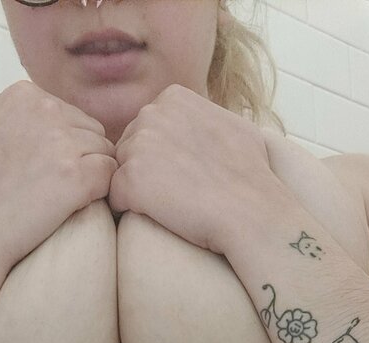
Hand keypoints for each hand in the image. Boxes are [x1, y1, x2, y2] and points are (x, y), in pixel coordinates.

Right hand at [0, 81, 116, 276]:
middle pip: (91, 131)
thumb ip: (12, 112)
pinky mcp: (77, 176)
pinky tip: (77, 206)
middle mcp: (44, 110)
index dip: (65, 144)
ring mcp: (62, 142)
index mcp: (23, 94)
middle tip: (56, 187)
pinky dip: (101, 193)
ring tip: (63, 197)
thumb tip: (39, 106)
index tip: (45, 168)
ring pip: (105, 153)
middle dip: (82, 157)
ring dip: (93, 176)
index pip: (69, 113)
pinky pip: (110, 176)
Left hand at [109, 83, 281, 254]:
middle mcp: (151, 113)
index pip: (149, 128)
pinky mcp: (130, 180)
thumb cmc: (252, 175)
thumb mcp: (233, 125)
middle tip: (179, 194)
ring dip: (139, 192)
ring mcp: (138, 145)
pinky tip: (159, 218)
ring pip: (122, 172)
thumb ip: (205, 116)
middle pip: (131, 147)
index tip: (189, 173)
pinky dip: (130, 212)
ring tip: (172, 206)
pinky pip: (115, 198)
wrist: (252, 211)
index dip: (164, 156)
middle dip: (147, 171)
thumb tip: (201, 120)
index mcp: (173, 98)